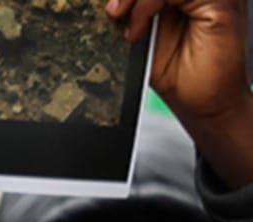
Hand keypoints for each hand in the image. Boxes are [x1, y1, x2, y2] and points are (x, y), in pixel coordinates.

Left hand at [108, 0, 252, 184]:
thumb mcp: (142, 36)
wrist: (203, 103)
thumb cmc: (177, 74)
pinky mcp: (220, 3)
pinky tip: (137, 31)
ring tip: (124, 24)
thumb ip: (133, 11)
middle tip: (112, 12)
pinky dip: (146, 5)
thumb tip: (109, 2)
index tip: (109, 7)